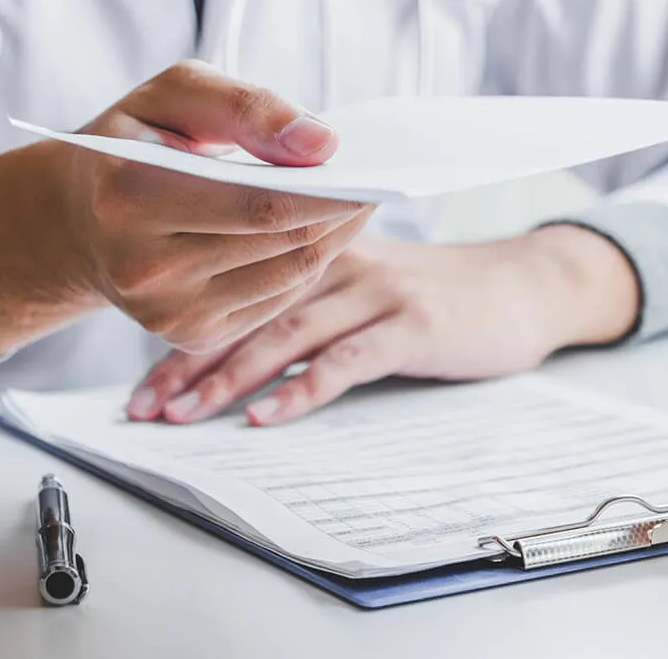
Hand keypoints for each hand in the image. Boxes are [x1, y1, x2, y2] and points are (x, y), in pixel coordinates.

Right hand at [0, 61, 371, 359]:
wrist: (74, 219)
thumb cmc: (133, 141)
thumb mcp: (173, 94)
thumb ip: (246, 106)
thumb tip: (324, 144)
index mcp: (130, 195)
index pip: (262, 202)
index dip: (328, 187)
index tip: (370, 163)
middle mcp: (143, 267)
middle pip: (283, 241)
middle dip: (342, 209)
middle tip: (378, 178)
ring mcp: (166, 313)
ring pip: (290, 275)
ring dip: (335, 236)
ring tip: (357, 199)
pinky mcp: (189, 336)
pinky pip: (278, 299)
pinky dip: (308, 262)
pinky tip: (319, 230)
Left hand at [125, 225, 639, 423]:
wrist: (525, 286)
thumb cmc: (440, 295)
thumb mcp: (367, 284)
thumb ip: (310, 302)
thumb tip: (234, 355)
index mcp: (320, 249)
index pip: (236, 289)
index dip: (183, 336)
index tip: (142, 387)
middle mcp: (342, 261)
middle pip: (249, 310)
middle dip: (189, 362)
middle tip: (143, 408)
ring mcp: (380, 291)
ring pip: (288, 332)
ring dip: (230, 377)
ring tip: (185, 415)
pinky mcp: (415, 324)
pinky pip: (347, 359)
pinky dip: (302, 390)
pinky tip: (265, 418)